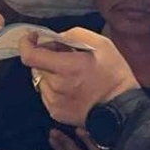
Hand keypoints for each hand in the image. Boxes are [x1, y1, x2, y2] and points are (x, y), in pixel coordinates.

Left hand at [19, 28, 138, 126]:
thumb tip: (58, 37)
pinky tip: (71, 87)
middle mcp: (56, 86)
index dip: (26, 43)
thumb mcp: (103, 45)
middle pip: (36, 66)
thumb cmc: (115, 76)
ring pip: (40, 80)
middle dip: (45, 56)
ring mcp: (54, 102)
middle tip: (64, 55)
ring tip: (70, 73)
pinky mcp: (56, 114)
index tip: (33, 37)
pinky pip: (46, 94)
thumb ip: (76, 35)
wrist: (123, 111)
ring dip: (49, 73)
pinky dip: (53, 87)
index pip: (30, 56)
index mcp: (66, 68)